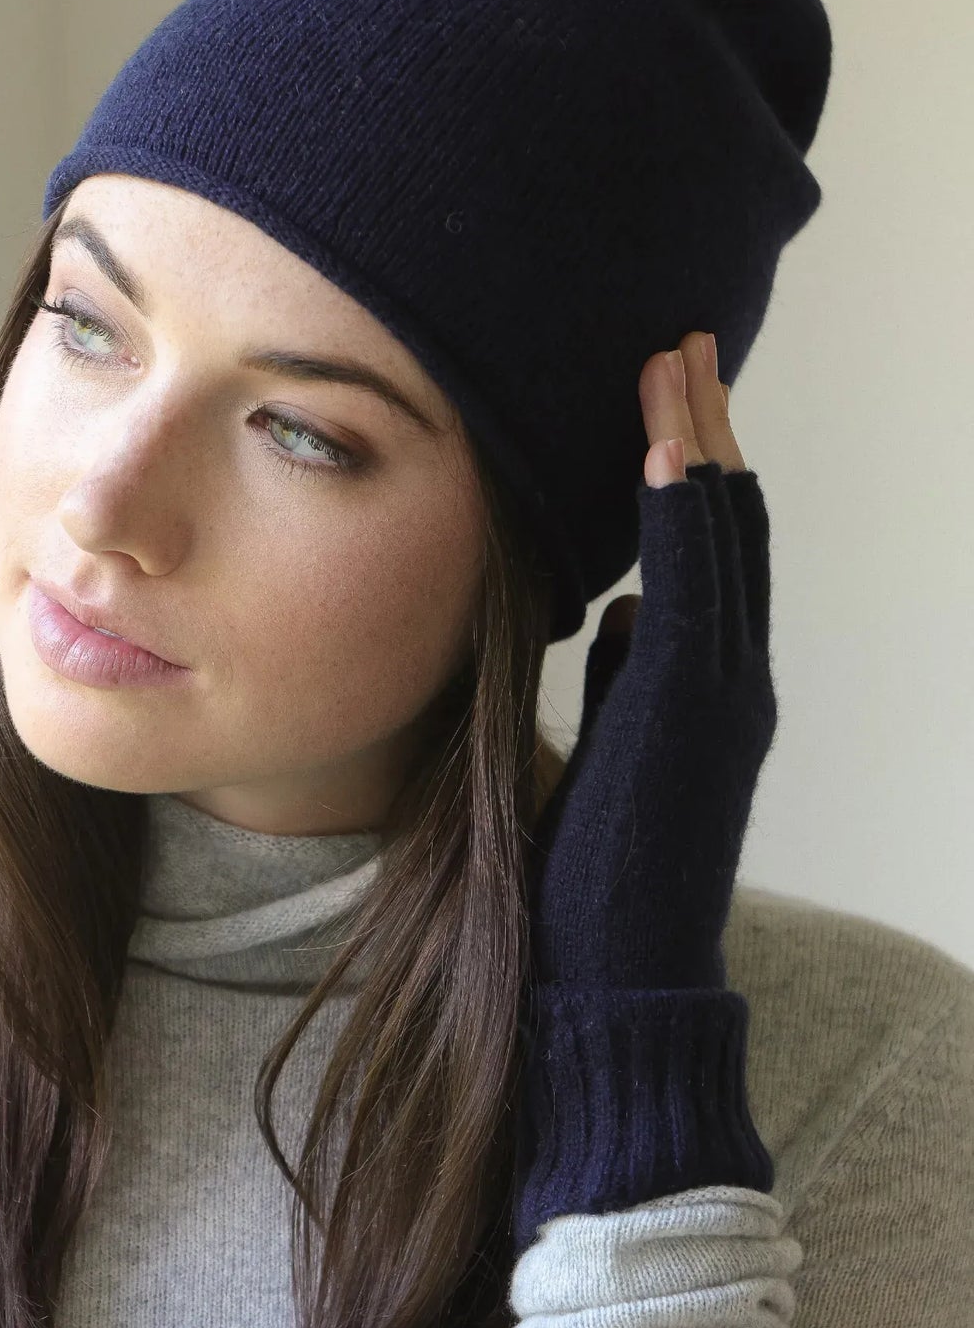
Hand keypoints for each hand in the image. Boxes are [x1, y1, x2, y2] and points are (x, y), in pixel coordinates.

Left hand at [527, 330, 776, 991]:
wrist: (613, 985)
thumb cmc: (593, 881)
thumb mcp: (612, 755)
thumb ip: (629, 682)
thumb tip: (616, 610)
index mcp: (710, 689)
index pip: (711, 553)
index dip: (694, 467)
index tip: (660, 393)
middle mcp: (734, 679)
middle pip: (731, 526)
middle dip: (706, 429)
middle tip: (679, 343)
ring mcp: (726, 693)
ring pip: (724, 539)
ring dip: (698, 442)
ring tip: (669, 359)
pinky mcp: (695, 711)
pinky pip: (697, 585)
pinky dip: (684, 508)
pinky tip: (662, 439)